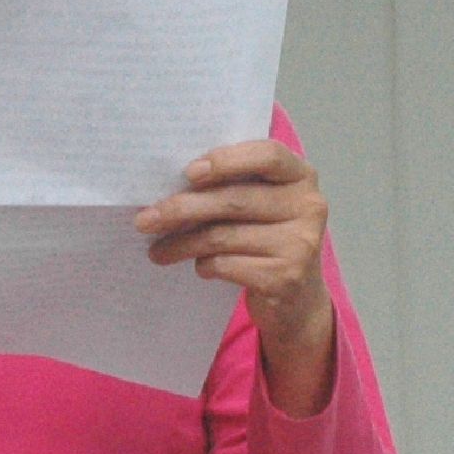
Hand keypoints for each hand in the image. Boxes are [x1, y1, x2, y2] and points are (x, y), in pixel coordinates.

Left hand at [135, 140, 335, 411]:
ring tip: (158, 251)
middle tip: (145, 220)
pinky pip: (227, 265)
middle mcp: (309, 206)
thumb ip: (234, 186)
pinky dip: (205, 266)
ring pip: (223, 236)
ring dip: (182, 244)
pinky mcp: (285, 277)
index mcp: (301, 176)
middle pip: (234, 200)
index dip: (227, 160)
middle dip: (182, 209)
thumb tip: (167, 186)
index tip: (189, 172)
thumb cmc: (267, 239)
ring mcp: (301, 244)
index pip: (268, 154)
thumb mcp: (261, 205)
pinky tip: (200, 267)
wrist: (297, 299)